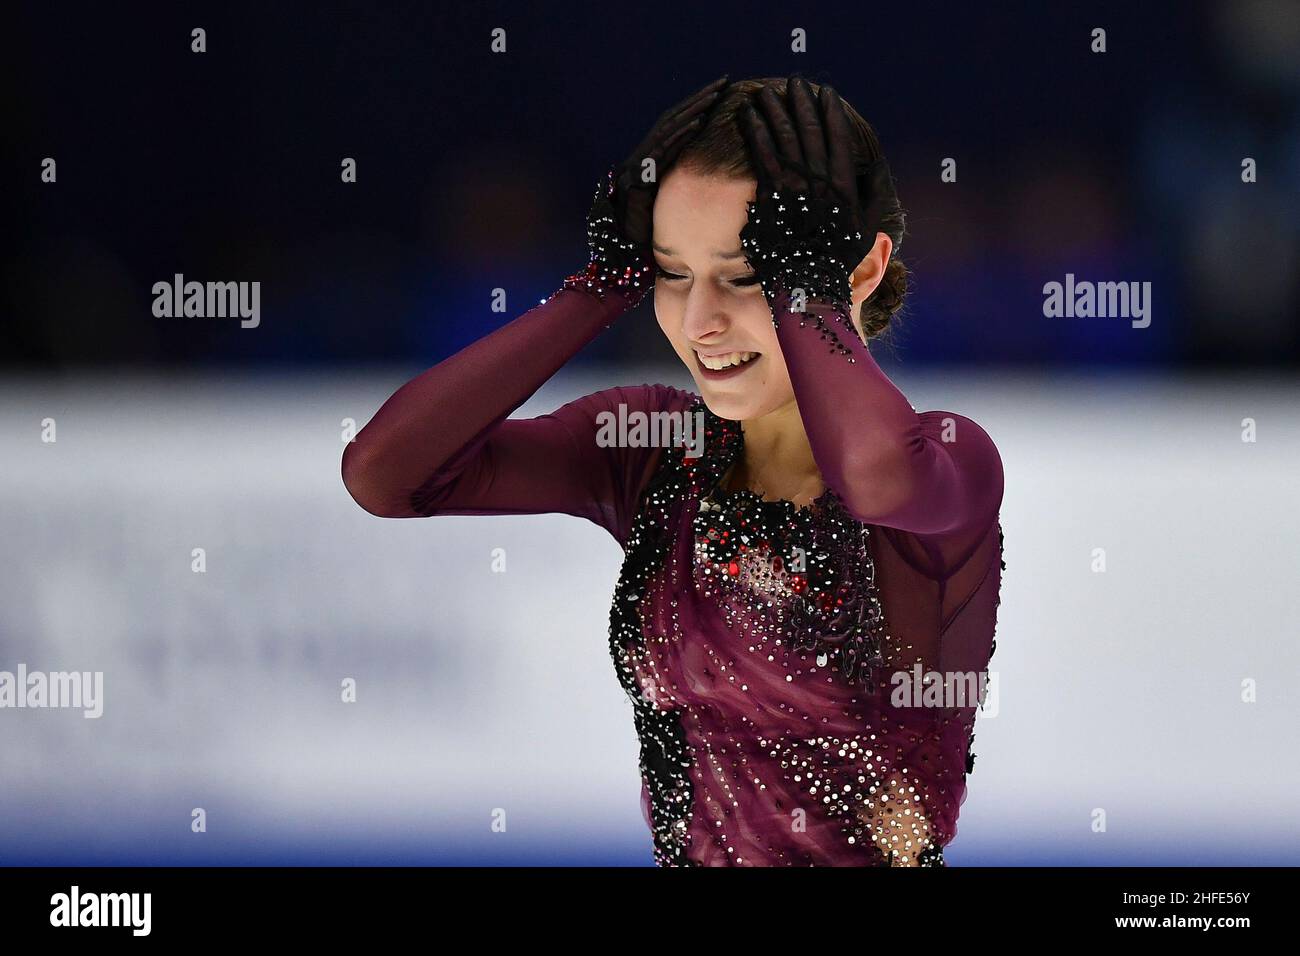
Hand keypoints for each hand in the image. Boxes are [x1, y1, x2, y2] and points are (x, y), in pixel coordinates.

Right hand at [565, 76, 728, 303]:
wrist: (620, 268)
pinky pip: (659, 151)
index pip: (677, 132)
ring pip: (666, 131)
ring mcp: (636, 169)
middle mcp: (641, 163)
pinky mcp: (634, 179)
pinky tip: (699, 121)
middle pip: (673, 123)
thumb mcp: (675, 217)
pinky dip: (679, 135)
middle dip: (699, 102)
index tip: (723, 97)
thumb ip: (687, 197)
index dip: (698, 112)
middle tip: (725, 83)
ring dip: (693, 111)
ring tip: (717, 94)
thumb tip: (725, 188)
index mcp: (652, 169)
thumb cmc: (650, 250)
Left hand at [738, 76, 895, 314]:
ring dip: (777, 112)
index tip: (826, 94)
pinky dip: (756, 133)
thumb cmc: (835, 268)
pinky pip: (763, 158)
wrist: (807, 291)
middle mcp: (822, 186)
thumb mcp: (864, 237)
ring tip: (768, 92)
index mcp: (845, 191)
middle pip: (811, 134)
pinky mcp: (771, 198)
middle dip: (803, 105)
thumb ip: (874, 205)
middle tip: (795, 83)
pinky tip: (749, 116)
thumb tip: (878, 186)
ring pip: (786, 140)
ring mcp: (796, 191)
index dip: (832, 115)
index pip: (839, 142)